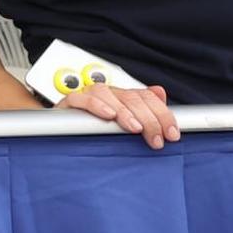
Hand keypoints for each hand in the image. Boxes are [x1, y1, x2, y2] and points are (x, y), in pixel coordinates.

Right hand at [61, 83, 179, 148]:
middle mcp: (106, 94)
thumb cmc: (94, 134)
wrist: (60, 138)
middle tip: (156, 139)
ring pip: (108, 94)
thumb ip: (144, 110)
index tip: (172, 134)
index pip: (146, 97)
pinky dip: (96, 105)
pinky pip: (82, 99)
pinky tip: (108, 116)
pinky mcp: (68, 104)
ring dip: (124, 111)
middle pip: (131, 97)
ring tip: (135, 128)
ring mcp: (87, 97)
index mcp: (122, 98)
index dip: (162, 114)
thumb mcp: (125, 127)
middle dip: (149, 119)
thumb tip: (160, 92)